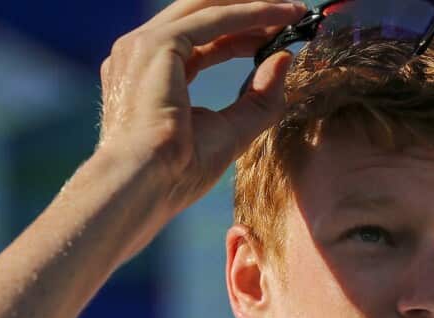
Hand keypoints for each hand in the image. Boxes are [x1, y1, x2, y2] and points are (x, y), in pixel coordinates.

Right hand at [96, 0, 306, 223]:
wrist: (146, 183)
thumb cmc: (178, 171)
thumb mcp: (231, 130)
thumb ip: (259, 97)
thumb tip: (284, 59)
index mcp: (150, 75)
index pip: (200, 41)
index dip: (241, 34)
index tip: (277, 35)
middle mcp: (140, 53)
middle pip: (201, 15)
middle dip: (247, 9)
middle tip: (291, 13)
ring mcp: (143, 46)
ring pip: (207, 8)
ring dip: (253, 6)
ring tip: (293, 10)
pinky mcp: (156, 45)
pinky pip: (213, 19)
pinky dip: (250, 14)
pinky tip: (281, 16)